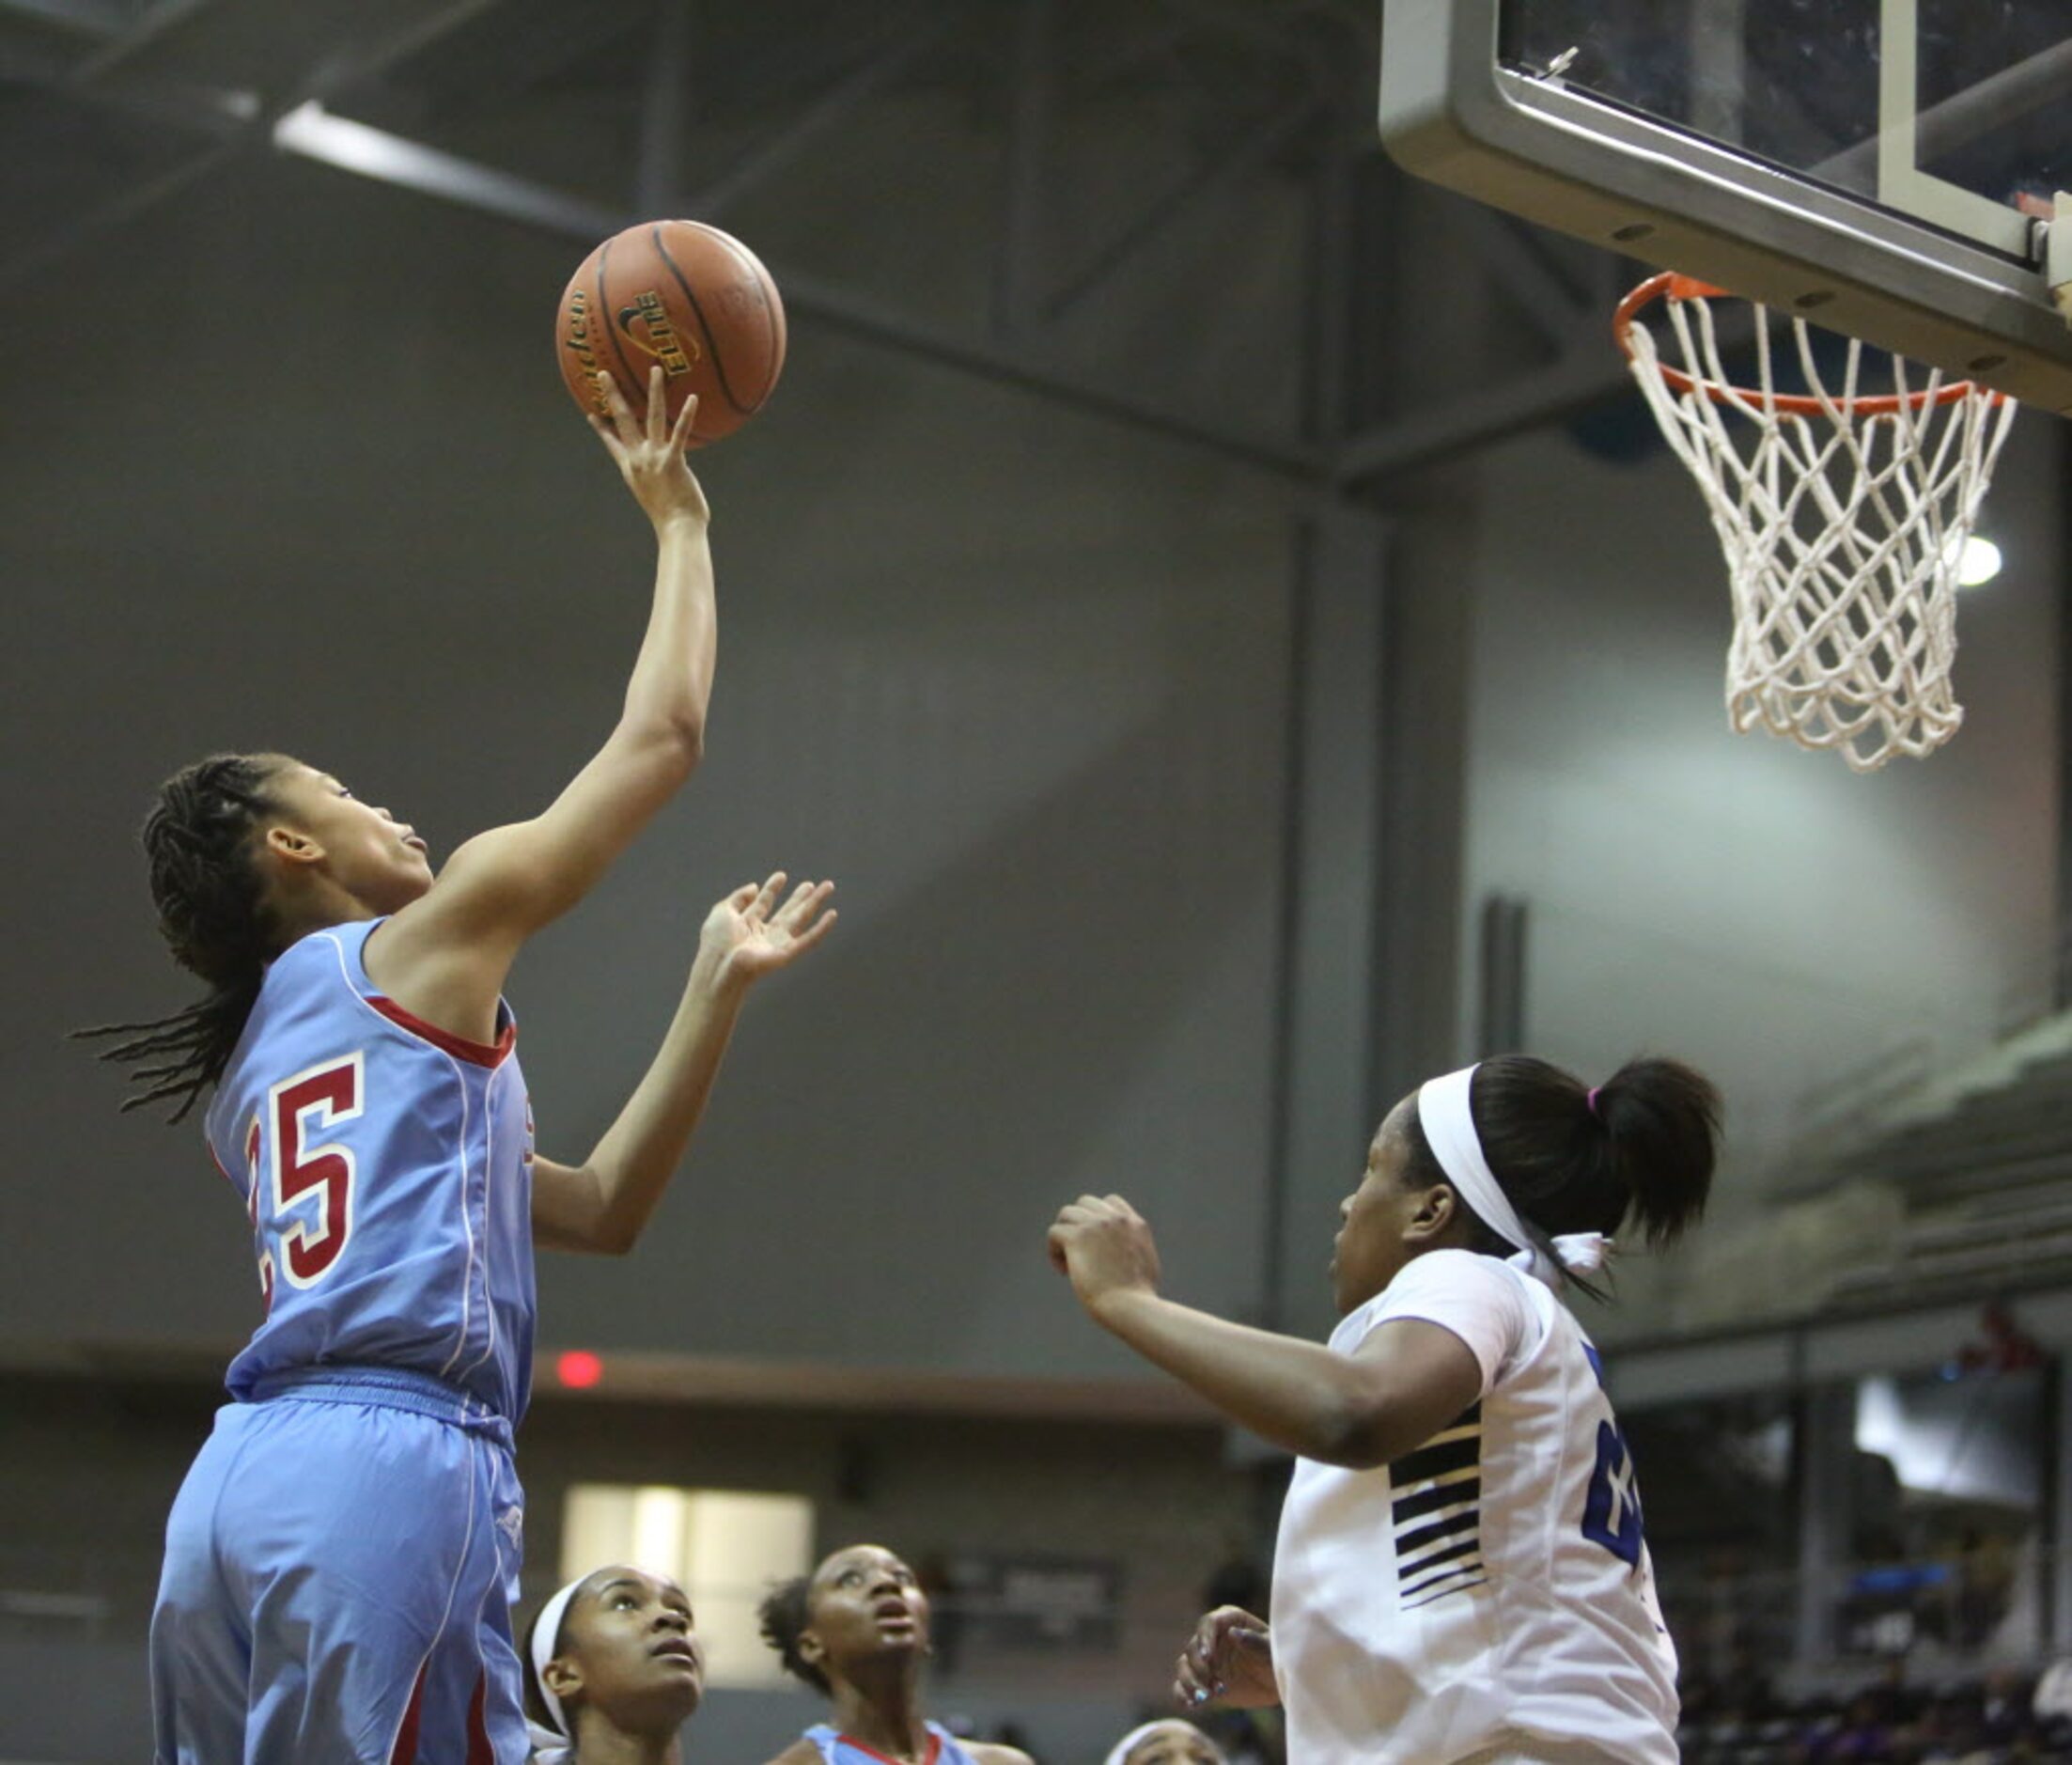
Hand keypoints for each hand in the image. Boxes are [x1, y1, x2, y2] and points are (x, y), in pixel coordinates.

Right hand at [590, 365, 711, 530]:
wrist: (677, 530)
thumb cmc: (671, 519)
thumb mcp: (656, 497)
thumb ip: (657, 483)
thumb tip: (665, 482)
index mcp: (631, 468)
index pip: (611, 443)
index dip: (601, 428)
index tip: (591, 413)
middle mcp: (638, 459)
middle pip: (622, 420)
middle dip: (612, 394)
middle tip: (603, 373)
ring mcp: (654, 459)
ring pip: (651, 417)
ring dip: (654, 391)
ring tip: (655, 369)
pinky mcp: (673, 462)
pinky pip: (680, 433)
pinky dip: (686, 416)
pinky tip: (693, 398)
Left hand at [698, 873, 836, 988]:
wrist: (720, 966)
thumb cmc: (717, 943)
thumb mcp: (722, 911)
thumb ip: (738, 897)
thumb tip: (754, 886)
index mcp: (748, 924)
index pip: (764, 903)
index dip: (772, 888)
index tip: (781, 875)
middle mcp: (765, 933)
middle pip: (787, 911)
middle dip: (800, 897)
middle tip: (813, 884)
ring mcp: (777, 943)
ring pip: (801, 919)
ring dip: (815, 903)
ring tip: (828, 887)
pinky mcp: (787, 953)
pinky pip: (809, 940)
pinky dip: (822, 928)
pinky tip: (832, 915)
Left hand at [1046, 1194, 1161, 1318]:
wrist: (1130, 1307)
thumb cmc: (1139, 1298)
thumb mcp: (1146, 1265)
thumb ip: (1134, 1248)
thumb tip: (1121, 1249)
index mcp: (1135, 1224)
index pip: (1110, 1202)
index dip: (1097, 1220)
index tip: (1095, 1245)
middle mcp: (1116, 1219)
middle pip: (1085, 1203)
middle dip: (1078, 1224)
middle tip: (1079, 1252)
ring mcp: (1095, 1225)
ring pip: (1066, 1214)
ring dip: (1064, 1235)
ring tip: (1069, 1262)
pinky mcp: (1076, 1237)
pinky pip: (1054, 1232)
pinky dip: (1054, 1252)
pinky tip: (1064, 1271)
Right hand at [1173, 1606, 1275, 1710]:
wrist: (1275, 1683)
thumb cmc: (1276, 1658)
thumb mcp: (1270, 1650)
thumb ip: (1254, 1641)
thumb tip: (1233, 1633)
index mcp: (1227, 1620)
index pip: (1207, 1624)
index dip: (1204, 1639)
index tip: (1208, 1657)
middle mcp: (1210, 1637)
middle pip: (1192, 1648)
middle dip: (1200, 1668)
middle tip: (1215, 1686)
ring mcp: (1204, 1660)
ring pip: (1183, 1667)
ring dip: (1191, 1683)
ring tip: (1208, 1697)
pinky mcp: (1200, 1680)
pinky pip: (1182, 1686)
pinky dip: (1183, 1695)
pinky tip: (1193, 1704)